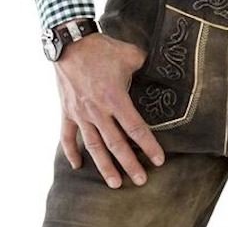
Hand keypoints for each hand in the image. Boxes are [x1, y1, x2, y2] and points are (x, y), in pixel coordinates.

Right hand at [54, 32, 165, 185]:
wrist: (69, 43)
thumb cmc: (101, 48)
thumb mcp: (130, 54)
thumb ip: (145, 66)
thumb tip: (160, 69)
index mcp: (115, 98)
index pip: (135, 128)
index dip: (149, 145)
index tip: (159, 160)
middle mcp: (98, 111)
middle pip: (117, 144)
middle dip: (130, 164)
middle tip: (141, 181)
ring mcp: (80, 113)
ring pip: (94, 146)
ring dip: (104, 166)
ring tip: (115, 183)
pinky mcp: (67, 111)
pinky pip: (67, 136)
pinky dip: (70, 152)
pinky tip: (77, 166)